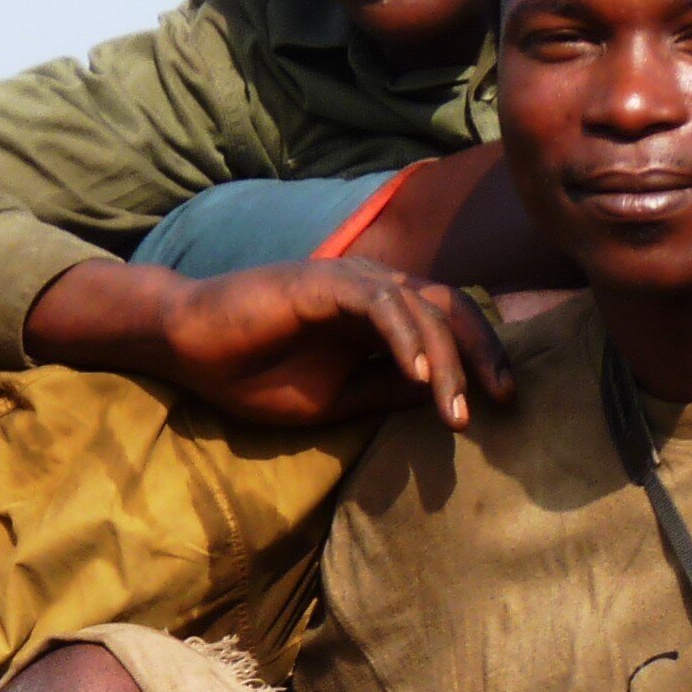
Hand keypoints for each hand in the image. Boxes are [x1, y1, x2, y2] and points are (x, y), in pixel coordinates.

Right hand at [28, 258, 516, 429]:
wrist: (190, 349)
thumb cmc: (253, 374)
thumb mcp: (335, 400)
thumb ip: (386, 391)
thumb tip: (441, 399)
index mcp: (379, 319)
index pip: (448, 326)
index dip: (480, 360)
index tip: (500, 406)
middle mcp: (373, 291)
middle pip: (450, 309)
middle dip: (482, 355)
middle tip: (501, 401)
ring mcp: (350, 281)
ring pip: (421, 308)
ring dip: (446, 360)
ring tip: (455, 410)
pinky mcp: (324, 281)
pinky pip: (380, 303)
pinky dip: (404, 336)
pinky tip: (417, 375)